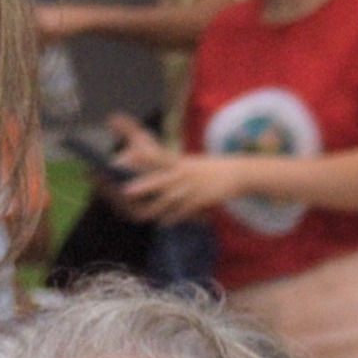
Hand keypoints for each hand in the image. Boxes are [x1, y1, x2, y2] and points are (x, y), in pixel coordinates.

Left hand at [112, 145, 240, 225]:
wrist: (236, 173)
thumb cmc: (204, 168)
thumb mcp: (184, 160)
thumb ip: (160, 155)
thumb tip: (129, 134)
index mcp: (178, 162)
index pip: (156, 157)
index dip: (138, 157)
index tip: (120, 158)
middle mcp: (183, 173)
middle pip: (161, 179)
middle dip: (145, 185)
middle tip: (127, 190)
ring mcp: (193, 188)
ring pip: (171, 199)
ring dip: (156, 207)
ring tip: (142, 214)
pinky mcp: (203, 200)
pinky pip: (185, 211)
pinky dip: (173, 217)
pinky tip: (163, 222)